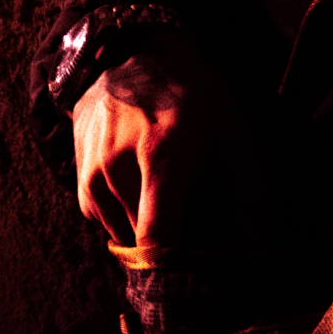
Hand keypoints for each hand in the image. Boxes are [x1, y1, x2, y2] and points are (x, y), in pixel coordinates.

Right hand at [70, 31, 257, 247]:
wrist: (132, 56)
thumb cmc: (194, 100)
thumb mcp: (234, 137)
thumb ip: (248, 201)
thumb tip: (254, 259)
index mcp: (162, 154)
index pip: (157, 236)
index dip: (180, 268)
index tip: (202, 277)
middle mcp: (116, 167)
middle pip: (146, 243)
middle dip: (175, 247)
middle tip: (201, 220)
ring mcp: (91, 174)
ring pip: (126, 237)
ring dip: (151, 231)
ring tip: (173, 195)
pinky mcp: (78, 183)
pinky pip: (108, 223)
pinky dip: (129, 217)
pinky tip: (145, 186)